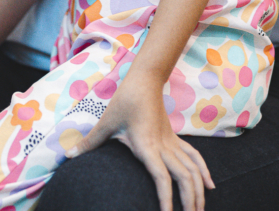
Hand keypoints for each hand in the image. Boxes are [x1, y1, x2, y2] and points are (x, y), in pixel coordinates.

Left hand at [65, 75, 212, 210]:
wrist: (145, 79)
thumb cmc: (125, 100)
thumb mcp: (106, 121)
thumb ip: (90, 141)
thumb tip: (68, 155)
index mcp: (147, 145)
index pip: (161, 176)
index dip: (165, 197)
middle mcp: (164, 146)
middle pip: (184, 177)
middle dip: (189, 201)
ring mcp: (172, 142)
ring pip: (193, 169)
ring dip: (198, 190)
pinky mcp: (175, 139)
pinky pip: (194, 157)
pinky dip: (203, 172)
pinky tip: (210, 186)